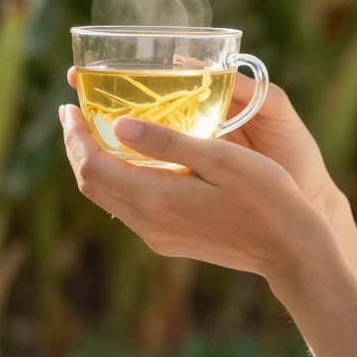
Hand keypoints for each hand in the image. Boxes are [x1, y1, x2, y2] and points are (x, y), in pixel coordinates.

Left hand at [66, 69, 341, 219]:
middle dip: (77, 147)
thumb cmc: (265, 196)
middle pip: (92, 183)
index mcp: (156, 199)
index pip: (93, 165)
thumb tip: (120, 125)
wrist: (288, 249)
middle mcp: (148, 223)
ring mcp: (157, 236)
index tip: (68, 106)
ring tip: (97, 130)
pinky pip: (127, 206)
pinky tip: (129, 158)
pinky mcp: (168, 241)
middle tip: (75, 114)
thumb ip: (167, 142)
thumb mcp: (220, 158)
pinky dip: (118, 178)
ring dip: (95, 163)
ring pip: (107, 196)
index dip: (75, 135)